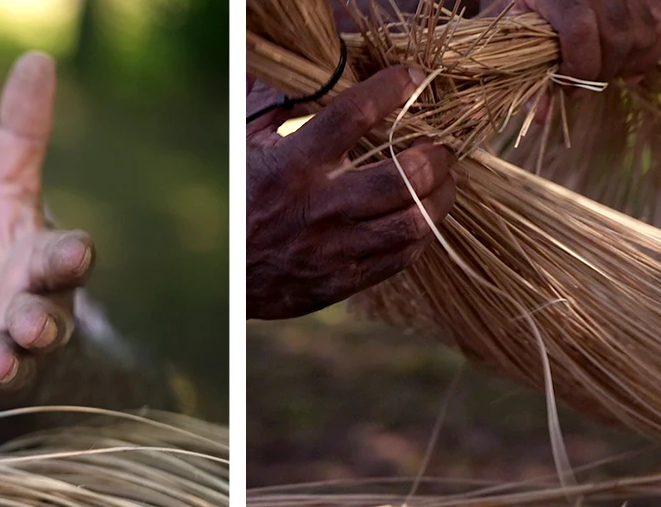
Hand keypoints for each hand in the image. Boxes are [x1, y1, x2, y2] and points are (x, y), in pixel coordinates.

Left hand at [0, 52, 94, 441]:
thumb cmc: (0, 266)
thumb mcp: (4, 196)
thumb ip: (21, 138)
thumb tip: (37, 57)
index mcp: (44, 268)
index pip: (67, 260)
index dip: (70, 258)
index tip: (74, 254)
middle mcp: (33, 319)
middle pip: (46, 320)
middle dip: (40, 322)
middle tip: (31, 323)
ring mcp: (1, 361)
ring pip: (7, 368)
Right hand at [246, 65, 455, 320]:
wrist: (219, 275)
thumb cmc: (235, 200)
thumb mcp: (243, 146)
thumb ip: (276, 106)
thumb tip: (303, 73)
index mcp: (294, 163)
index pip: (354, 114)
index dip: (392, 89)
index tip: (414, 78)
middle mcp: (320, 206)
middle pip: (404, 176)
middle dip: (435, 155)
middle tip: (439, 146)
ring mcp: (335, 248)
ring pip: (413, 221)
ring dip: (439, 197)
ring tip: (441, 182)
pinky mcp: (344, 280)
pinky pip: (402, 257)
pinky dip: (421, 233)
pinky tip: (419, 216)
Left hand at [480, 0, 660, 82]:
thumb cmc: (526, 5)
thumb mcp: (515, 33)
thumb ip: (525, 71)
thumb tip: (541, 115)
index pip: (581, 31)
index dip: (579, 68)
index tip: (567, 85)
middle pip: (617, 37)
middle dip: (601, 72)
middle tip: (582, 84)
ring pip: (643, 33)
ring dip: (626, 65)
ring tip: (602, 73)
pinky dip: (651, 52)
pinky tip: (629, 69)